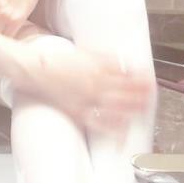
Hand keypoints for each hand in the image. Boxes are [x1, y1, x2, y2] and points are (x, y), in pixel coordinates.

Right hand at [21, 40, 153, 133]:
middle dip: (142, 94)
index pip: (127, 73)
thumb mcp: (83, 52)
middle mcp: (96, 83)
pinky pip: (101, 123)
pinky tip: (124, 130)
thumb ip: (103, 58)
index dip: (141, 78)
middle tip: (151, 96)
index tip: (149, 80)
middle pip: (127, 91)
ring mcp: (88, 99)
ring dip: (134, 109)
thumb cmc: (54, 59)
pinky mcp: (78, 112)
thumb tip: (120, 62)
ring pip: (119, 107)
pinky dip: (114, 129)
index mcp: (98, 66)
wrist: (32, 69)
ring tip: (143, 110)